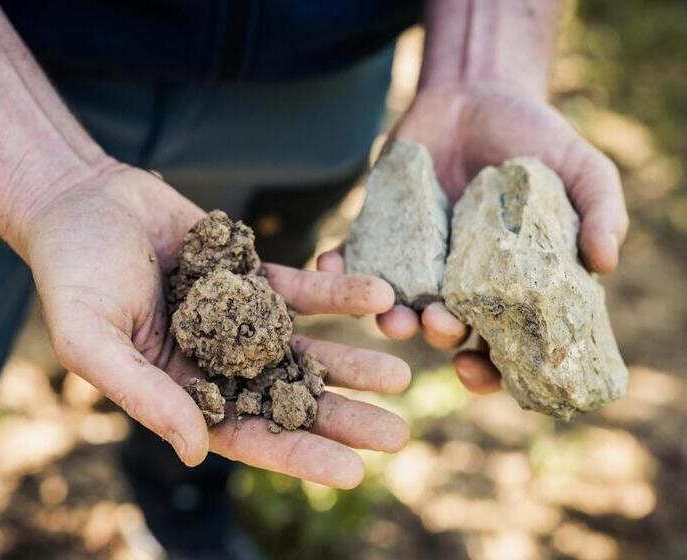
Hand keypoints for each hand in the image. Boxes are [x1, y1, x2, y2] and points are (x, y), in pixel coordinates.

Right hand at [22, 163, 411, 487]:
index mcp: (177, 390)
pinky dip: (336, 294)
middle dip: (340, 416)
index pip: (244, 434)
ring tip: (400, 377)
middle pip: (286, 398)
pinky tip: (376, 295)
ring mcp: (237, 318)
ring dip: (351, 362)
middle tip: (396, 434)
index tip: (350, 472)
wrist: (82, 201)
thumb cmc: (72, 273)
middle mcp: (214, 362)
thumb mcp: (90, 339)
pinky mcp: (250, 276)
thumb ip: (142, 396)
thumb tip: (195, 452)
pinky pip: (300, 290)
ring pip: (303, 348)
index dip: (296, 454)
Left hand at [319, 84, 628, 394]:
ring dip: (389, 318)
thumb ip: (601, 210)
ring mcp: (415, 260)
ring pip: (396, 304)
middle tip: (438, 326)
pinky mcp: (380, 230)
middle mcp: (457, 283)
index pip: (500, 343)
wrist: (478, 92)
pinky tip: (328, 266)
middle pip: (444, 330)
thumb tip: (607, 263)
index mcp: (506, 285)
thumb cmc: (534, 138)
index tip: (478, 371)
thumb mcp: (580, 168)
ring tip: (392, 316)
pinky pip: (352, 257)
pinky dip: (336, 266)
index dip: (489, 369)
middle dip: (438, 338)